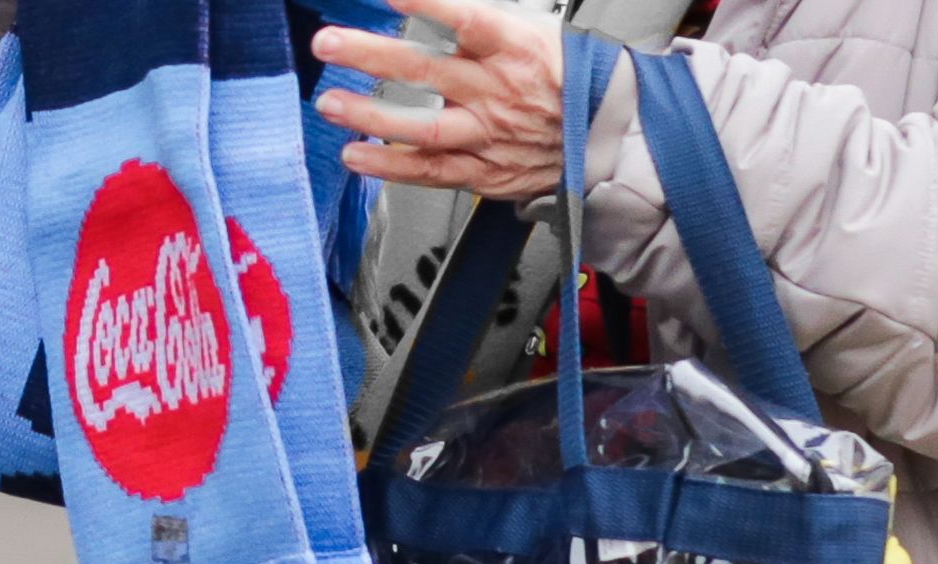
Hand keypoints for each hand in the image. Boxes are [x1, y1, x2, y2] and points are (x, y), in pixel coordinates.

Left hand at [313, 0, 565, 201]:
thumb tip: (435, 8)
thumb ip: (482, 23)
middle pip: (425, 70)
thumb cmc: (569, 79)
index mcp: (515, 49)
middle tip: (328, 43)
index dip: (425, 3)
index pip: (465, 19)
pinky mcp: (483, 171)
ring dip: (368, 116)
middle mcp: (497, 92)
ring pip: (420, 128)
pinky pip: (429, 171)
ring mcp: (487, 134)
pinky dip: (388, 167)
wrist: (609, 135)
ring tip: (330, 103)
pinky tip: (355, 156)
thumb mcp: (536, 31)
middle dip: (369, 55)